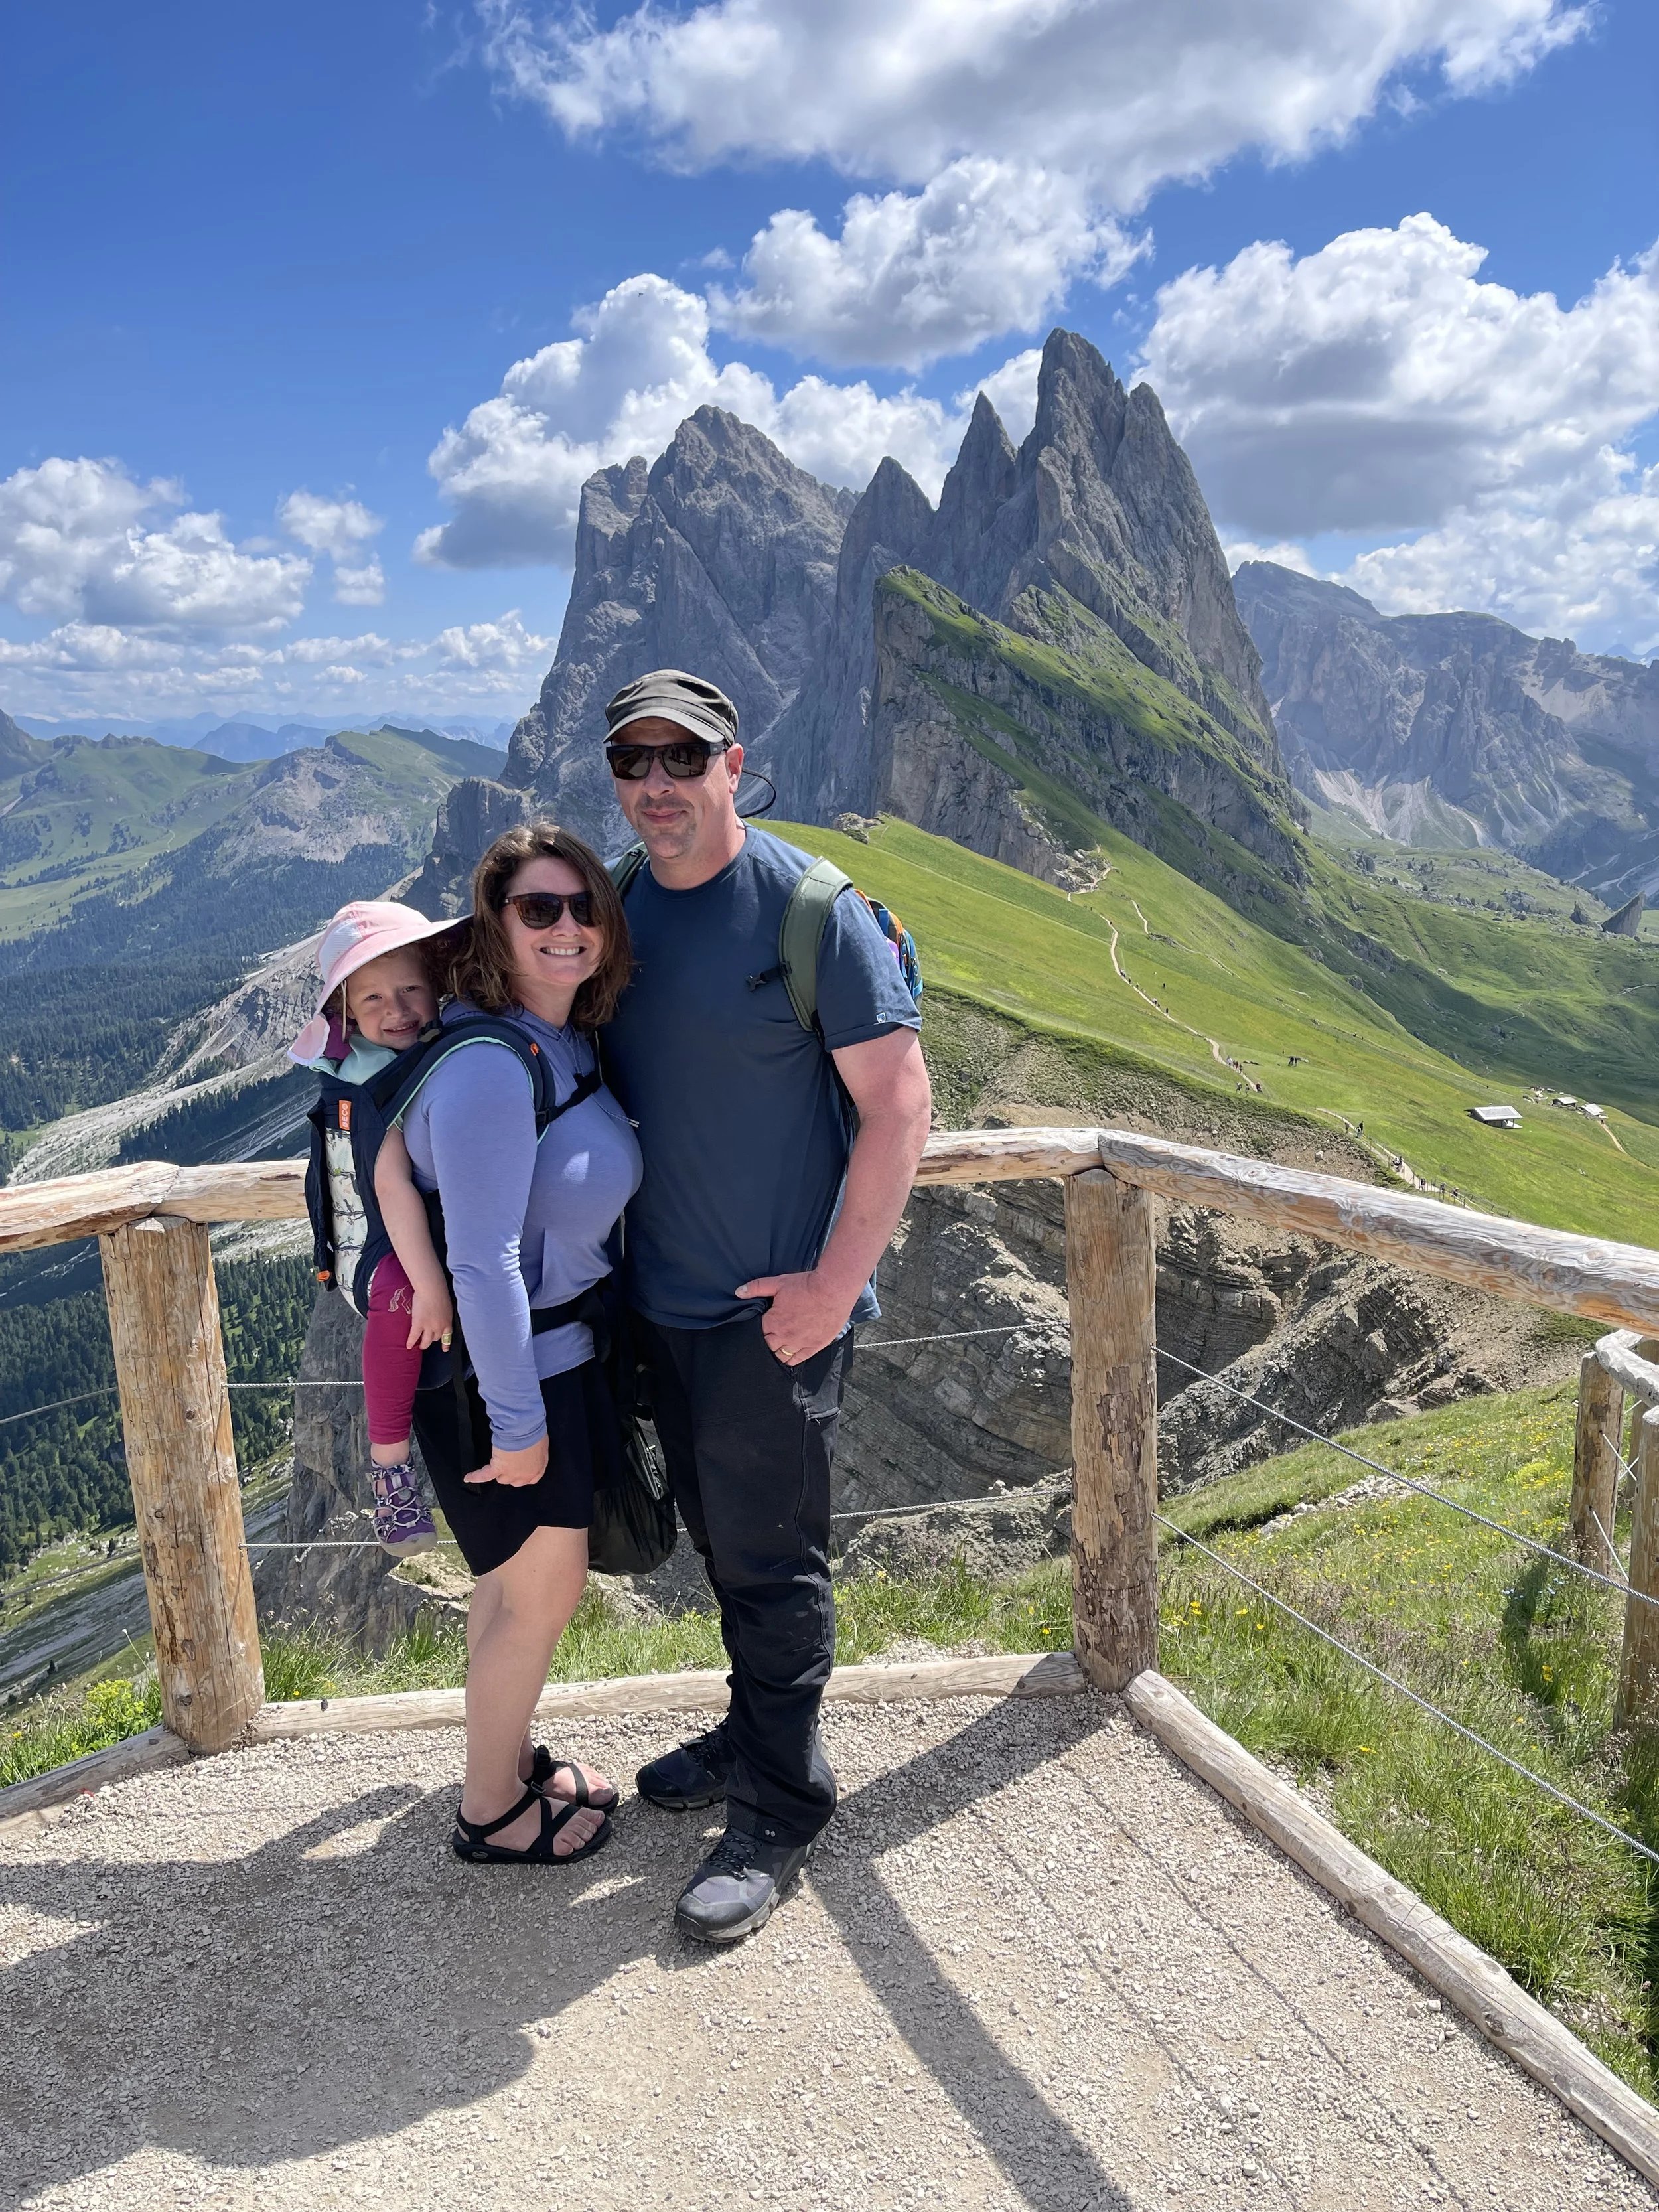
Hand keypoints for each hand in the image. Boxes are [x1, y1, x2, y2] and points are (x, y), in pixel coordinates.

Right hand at [405, 1278, 453, 1353]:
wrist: (432, 1289)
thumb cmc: (440, 1293)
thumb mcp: (447, 1306)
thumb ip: (443, 1313)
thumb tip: (440, 1315)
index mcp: (447, 1322)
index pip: (448, 1335)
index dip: (445, 1343)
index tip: (445, 1349)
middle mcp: (439, 1327)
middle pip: (436, 1338)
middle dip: (431, 1340)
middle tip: (426, 1342)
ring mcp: (429, 1326)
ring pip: (426, 1341)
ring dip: (423, 1344)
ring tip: (419, 1346)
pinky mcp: (418, 1324)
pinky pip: (414, 1336)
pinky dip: (411, 1342)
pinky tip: (408, 1346)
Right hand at [464, 1436, 547, 1487]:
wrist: (525, 1430)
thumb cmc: (535, 1432)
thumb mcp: (541, 1442)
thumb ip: (536, 1450)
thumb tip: (532, 1447)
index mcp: (538, 1468)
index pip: (531, 1479)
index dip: (524, 1476)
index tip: (521, 1471)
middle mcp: (524, 1475)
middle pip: (515, 1481)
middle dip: (512, 1474)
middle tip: (509, 1462)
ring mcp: (511, 1473)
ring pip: (501, 1479)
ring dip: (498, 1472)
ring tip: (495, 1462)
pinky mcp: (498, 1468)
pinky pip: (485, 1475)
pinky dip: (476, 1476)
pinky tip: (468, 1478)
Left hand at [735, 1269, 853, 1366]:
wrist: (833, 1290)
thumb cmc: (806, 1285)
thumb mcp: (778, 1282)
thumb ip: (757, 1287)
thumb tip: (739, 1292)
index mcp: (774, 1322)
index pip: (759, 1332)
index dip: (761, 1328)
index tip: (765, 1324)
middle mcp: (785, 1336)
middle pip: (769, 1346)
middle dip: (768, 1340)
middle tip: (772, 1334)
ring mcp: (800, 1343)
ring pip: (782, 1355)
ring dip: (778, 1351)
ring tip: (780, 1345)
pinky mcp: (814, 1346)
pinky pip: (798, 1359)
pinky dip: (791, 1360)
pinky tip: (789, 1357)